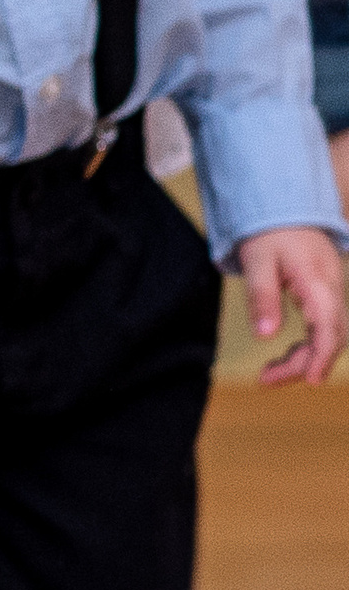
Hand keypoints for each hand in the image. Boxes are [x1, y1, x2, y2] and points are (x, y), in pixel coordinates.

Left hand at [235, 224, 346, 384]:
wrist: (287, 208)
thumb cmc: (270, 231)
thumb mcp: (258, 260)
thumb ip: (262, 297)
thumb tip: (264, 335)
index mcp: (318, 283)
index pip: (328, 328)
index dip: (322, 357)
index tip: (312, 381)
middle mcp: (331, 291)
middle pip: (330, 338)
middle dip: (304, 365)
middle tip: (266, 380)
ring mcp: (331, 295)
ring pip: (328, 336)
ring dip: (304, 359)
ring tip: (269, 374)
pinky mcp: (324, 297)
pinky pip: (322, 328)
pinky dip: (307, 346)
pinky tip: (285, 357)